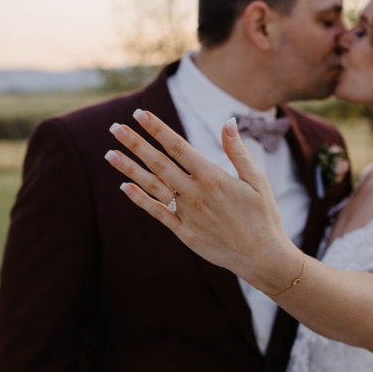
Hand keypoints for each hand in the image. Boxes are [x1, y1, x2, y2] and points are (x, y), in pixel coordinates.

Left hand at [105, 110, 299, 291]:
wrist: (262, 257)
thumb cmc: (263, 215)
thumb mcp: (257, 180)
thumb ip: (238, 151)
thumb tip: (228, 121)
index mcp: (213, 177)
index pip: (178, 147)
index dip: (158, 129)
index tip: (140, 114)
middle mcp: (195, 194)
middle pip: (159, 163)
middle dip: (135, 143)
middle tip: (115, 128)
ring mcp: (187, 214)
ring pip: (153, 186)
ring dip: (129, 169)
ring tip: (110, 153)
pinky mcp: (184, 233)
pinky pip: (157, 213)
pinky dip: (141, 199)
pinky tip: (125, 187)